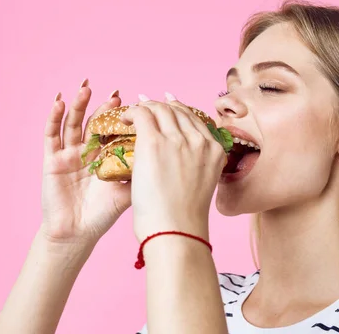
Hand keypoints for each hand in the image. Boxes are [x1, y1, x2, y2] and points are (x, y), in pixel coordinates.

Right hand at [40, 80, 131, 246]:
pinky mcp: (52, 160)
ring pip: (73, 123)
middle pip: (95, 122)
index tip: (134, 101)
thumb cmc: (103, 214)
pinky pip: (51, 135)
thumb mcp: (127, 191)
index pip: (115, 129)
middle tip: (114, 91)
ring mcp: (69, 154)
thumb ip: (141, 172)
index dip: (122, 115)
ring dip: (78, 104)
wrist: (77, 233)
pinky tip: (59, 102)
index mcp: (106, 157)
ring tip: (86, 87)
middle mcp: (88, 152)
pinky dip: (54, 118)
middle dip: (103, 105)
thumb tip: (163, 154)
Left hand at [121, 93, 226, 241]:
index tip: (166, 110)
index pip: (195, 120)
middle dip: (160, 106)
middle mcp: (200, 140)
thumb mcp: (202, 185)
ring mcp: (177, 139)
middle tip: (145, 108)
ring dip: (145, 107)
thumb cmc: (184, 219)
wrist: (176, 230)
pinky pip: (142, 114)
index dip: (178, 111)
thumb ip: (197, 166)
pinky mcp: (154, 142)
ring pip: (160, 108)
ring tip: (132, 114)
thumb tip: (181, 161)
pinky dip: (131, 112)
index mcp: (214, 151)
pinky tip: (123, 119)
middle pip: (178, 110)